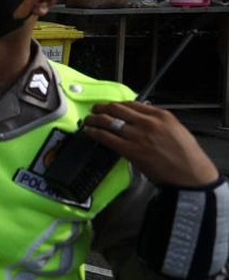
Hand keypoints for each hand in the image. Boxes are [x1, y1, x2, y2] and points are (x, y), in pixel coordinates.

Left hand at [84, 101, 219, 187]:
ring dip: (95, 119)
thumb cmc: (186, 155)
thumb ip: (158, 122)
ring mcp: (138, 136)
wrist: (191, 175)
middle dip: (103, 107)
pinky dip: (95, 133)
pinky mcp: (131, 150)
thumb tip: (140, 119)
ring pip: (109, 121)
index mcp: (161, 115)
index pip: (132, 104)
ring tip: (88, 120)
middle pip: (117, 109)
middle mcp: (148, 122)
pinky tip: (89, 132)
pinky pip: (107, 138)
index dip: (118, 104)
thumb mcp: (176, 129)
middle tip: (95, 109)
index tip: (111, 106)